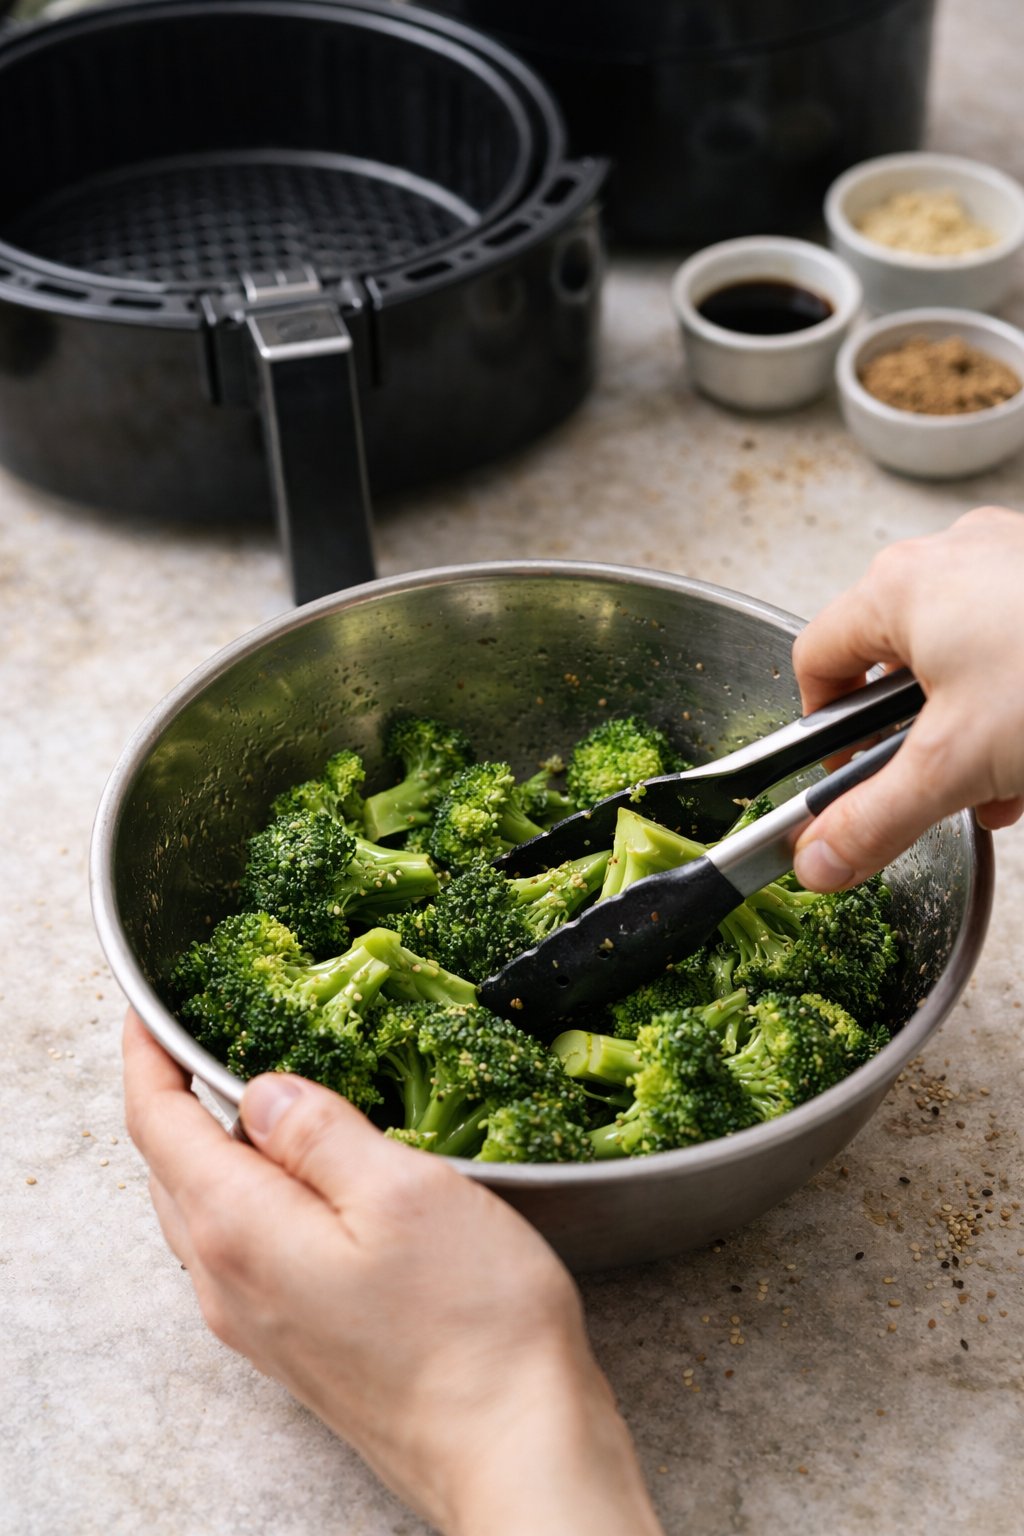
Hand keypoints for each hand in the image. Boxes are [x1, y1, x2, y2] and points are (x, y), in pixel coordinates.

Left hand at [123, 1011, 662, 1535]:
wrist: (512, 1450)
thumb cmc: (471, 1326)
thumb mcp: (401, 1191)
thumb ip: (319, 1131)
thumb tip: (263, 1091)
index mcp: (241, 1230)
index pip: (158, 1125)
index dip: (145, 1058)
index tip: (147, 1012)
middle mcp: (228, 1284)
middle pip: (171, 1169)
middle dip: (176, 1098)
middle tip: (203, 1040)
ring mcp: (259, 1323)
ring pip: (207, 1211)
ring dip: (218, 1148)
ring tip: (263, 1097)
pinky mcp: (296, 1344)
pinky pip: (246, 1249)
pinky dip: (254, 1195)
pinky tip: (309, 1181)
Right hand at [791, 505, 1023, 890]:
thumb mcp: (955, 767)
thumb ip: (873, 820)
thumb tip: (816, 860)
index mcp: (900, 586)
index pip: (817, 657)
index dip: (823, 729)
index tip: (848, 778)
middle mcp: (952, 556)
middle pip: (893, 661)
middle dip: (914, 741)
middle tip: (938, 789)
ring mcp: (1013, 560)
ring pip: (961, 659)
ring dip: (969, 732)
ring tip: (1002, 784)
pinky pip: (1014, 644)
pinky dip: (1015, 704)